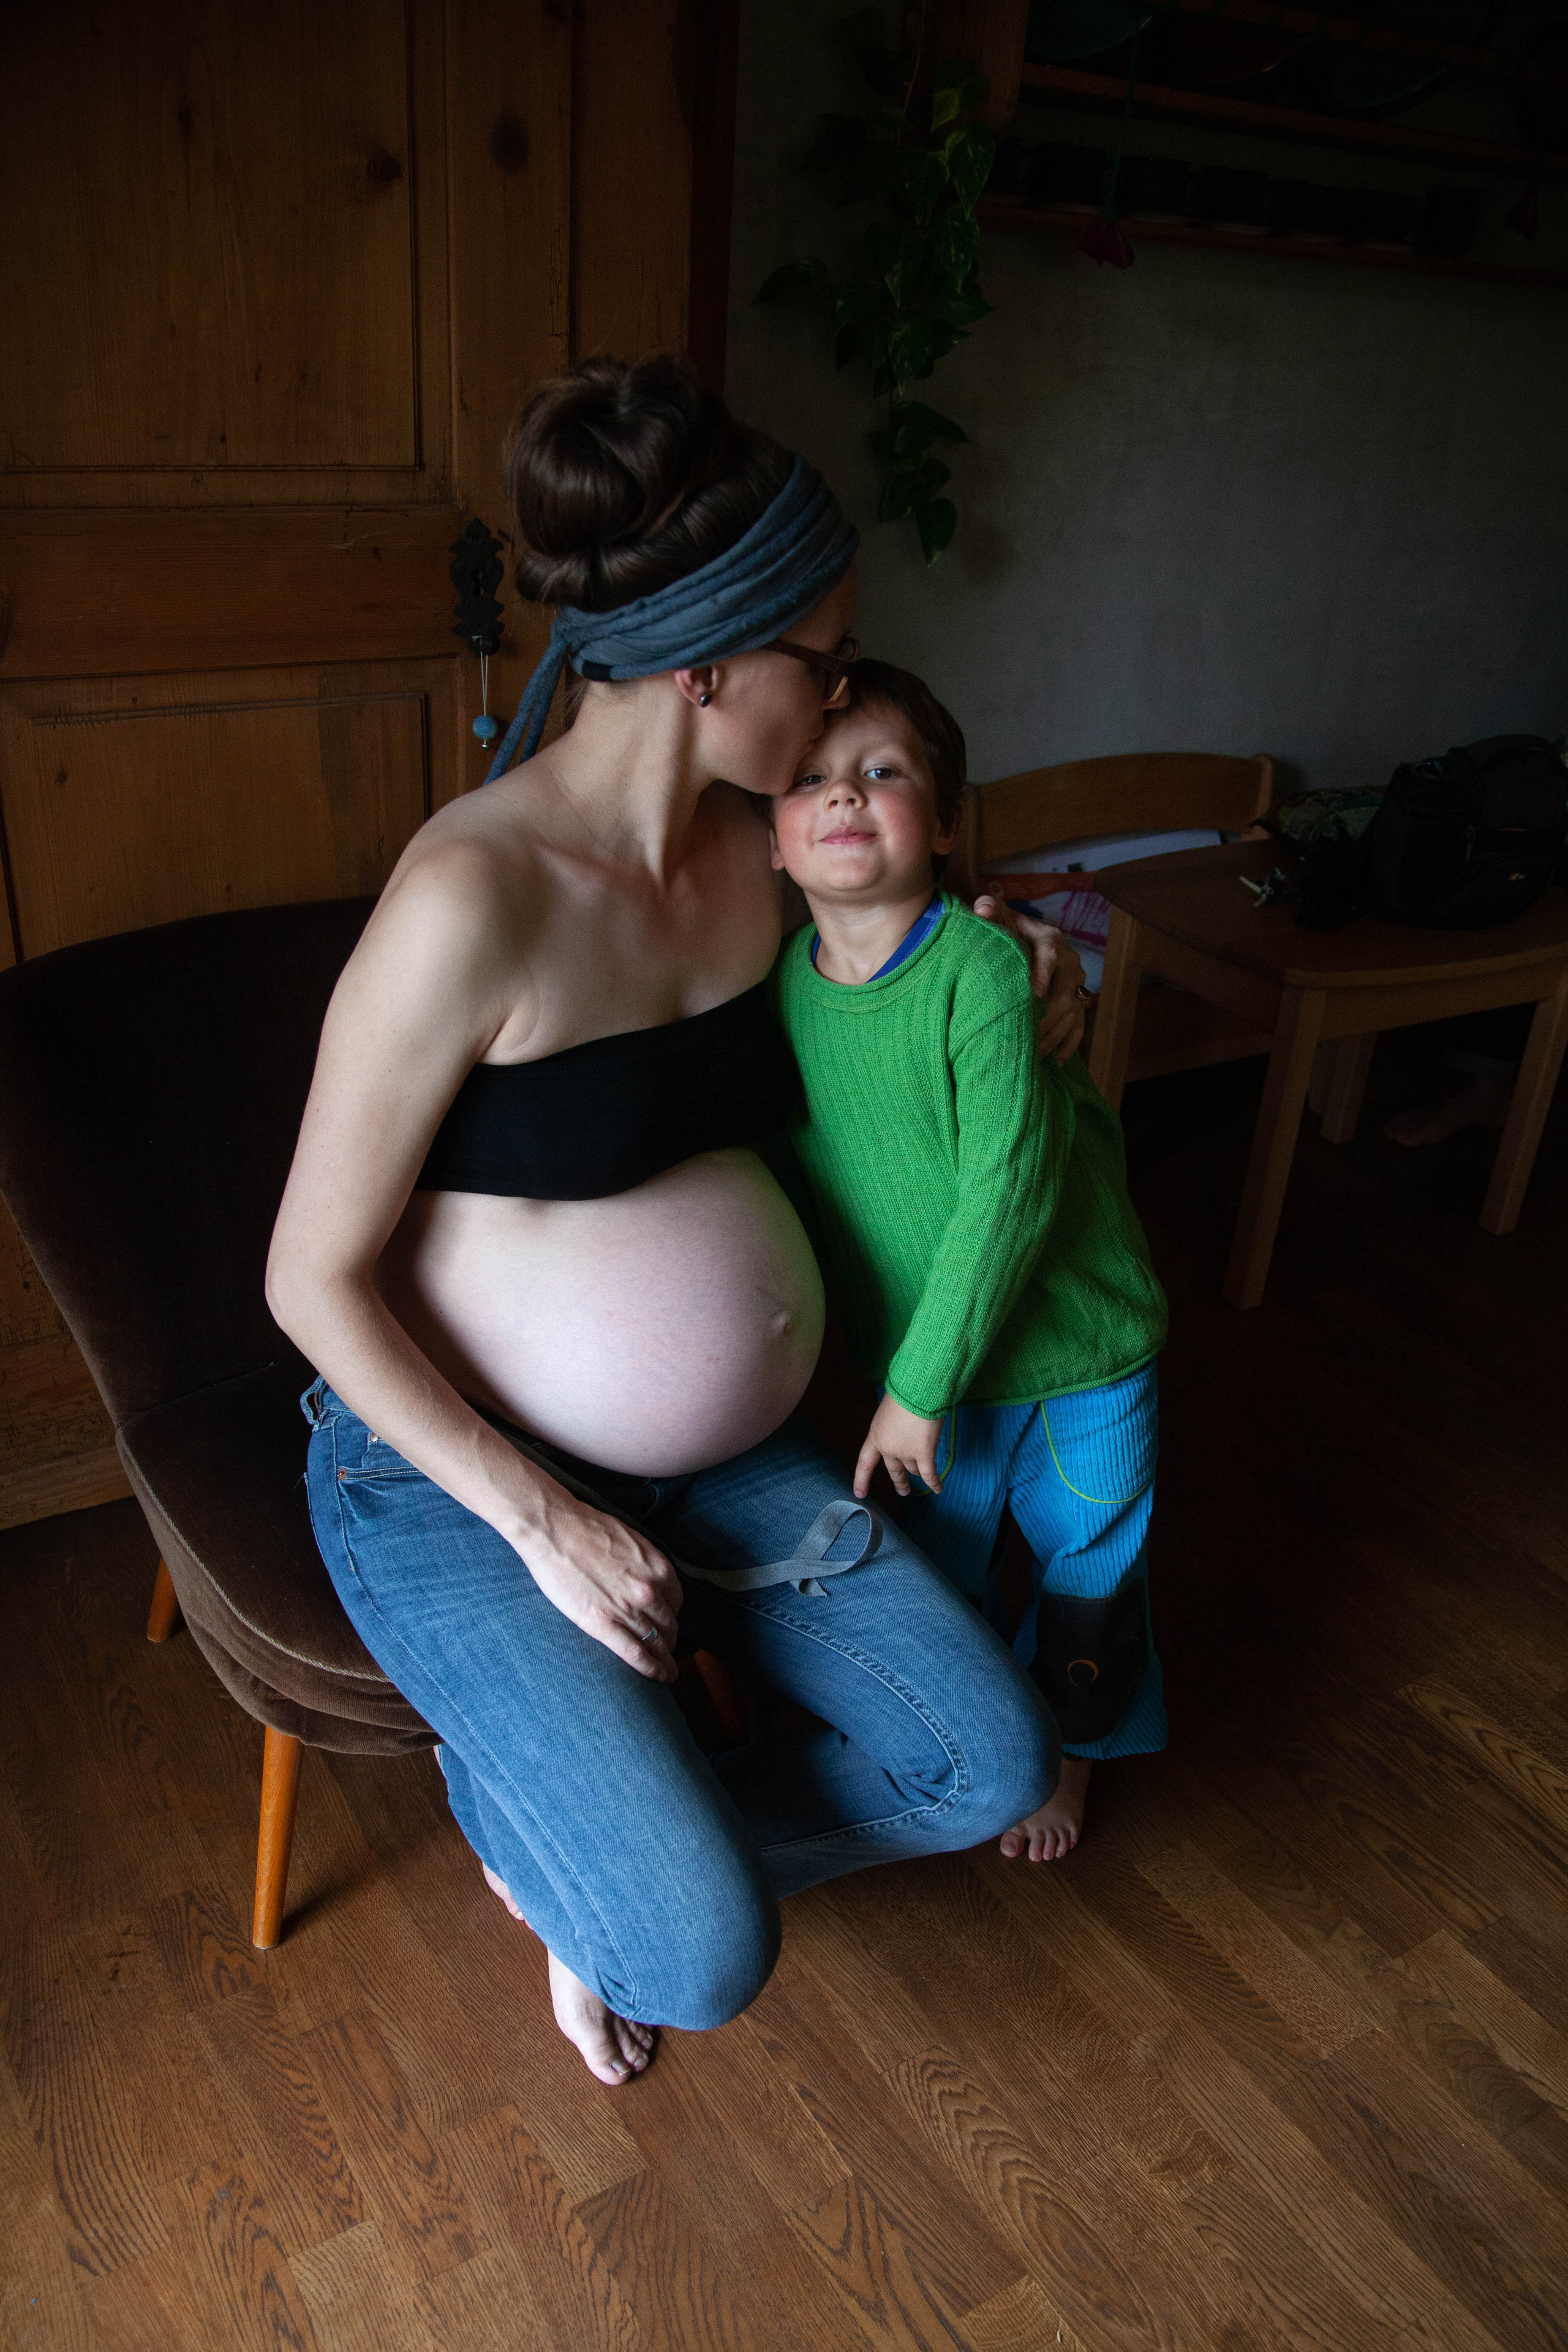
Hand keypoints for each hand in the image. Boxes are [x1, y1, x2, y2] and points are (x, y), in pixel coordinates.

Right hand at [521, 1492, 683, 1681]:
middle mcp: (649, 1590)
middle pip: (669, 1624)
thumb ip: (644, 1562)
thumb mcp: (630, 1540)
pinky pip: (635, 1653)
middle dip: (671, 1640)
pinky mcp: (602, 1624)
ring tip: (668, 1672)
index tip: (669, 1623)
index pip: (676, 1600)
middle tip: (669, 1651)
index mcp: (657, 1567)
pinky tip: (657, 1676)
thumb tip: (647, 1576)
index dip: (673, 1615)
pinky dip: (651, 1669)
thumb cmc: (586, 1528)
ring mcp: (627, 1609)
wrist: (555, 1529)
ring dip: (665, 1660)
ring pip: (656, 1642)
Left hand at [854, 1394, 946, 1499]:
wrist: (915, 1391)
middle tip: (902, 1490)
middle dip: (899, 1481)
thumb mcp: (887, 1413)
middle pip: (894, 1470)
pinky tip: (937, 1489)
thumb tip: (905, 1435)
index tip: (860, 1494)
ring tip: (925, 1476)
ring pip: (913, 1469)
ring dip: (919, 1471)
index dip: (861, 1480)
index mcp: (875, 1437)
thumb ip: (892, 1428)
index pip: (865, 1463)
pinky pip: (929, 1474)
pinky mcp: (924, 1453)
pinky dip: (934, 1483)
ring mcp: (906, 1453)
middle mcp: (888, 1449)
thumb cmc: (902, 1394)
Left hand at [972, 897, 1087, 1064]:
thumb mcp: (995, 916)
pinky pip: (1079, 1027)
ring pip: (1071, 1014)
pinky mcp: (1076, 1003)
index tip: (1033, 994)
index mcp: (1050, 938)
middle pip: (1064, 992)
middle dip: (1045, 1017)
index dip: (1043, 972)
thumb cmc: (1003, 930)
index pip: (1051, 954)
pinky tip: (1055, 1063)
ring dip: (1052, 1036)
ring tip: (1031, 1055)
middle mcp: (1069, 962)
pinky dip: (1069, 1045)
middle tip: (1024, 1037)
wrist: (1016, 940)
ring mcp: (1075, 985)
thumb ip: (989, 911)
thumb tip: (983, 907)